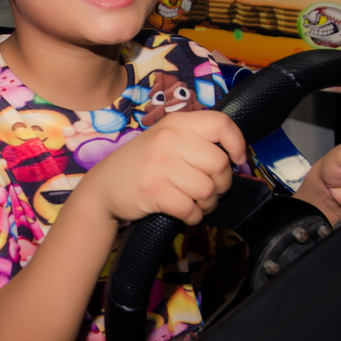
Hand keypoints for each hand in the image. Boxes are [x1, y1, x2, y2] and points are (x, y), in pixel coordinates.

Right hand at [77, 110, 247, 225]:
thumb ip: (195, 142)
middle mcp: (169, 140)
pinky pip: (189, 209)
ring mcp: (159, 165)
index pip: (222, 124)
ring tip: (198, 204)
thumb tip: (234, 159)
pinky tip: (186, 214)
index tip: (238, 160)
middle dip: (222, 185)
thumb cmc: (142, 165)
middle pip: (219, 164)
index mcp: (177, 124)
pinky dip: (193, 217)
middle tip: (212, 191)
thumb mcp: (165, 140)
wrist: (103, 188)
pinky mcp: (152, 190)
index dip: (238, 144)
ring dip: (208, 204)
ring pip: (207, 190)